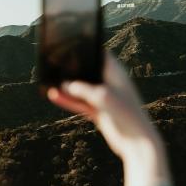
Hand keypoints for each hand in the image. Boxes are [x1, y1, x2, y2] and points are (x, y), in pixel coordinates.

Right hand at [47, 53, 172, 185]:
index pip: (100, 54)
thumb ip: (82, 88)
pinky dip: (67, 100)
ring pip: (80, 88)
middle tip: (54, 61)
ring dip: (66, 86)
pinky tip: (53, 96)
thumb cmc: (125, 114)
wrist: (137, 143)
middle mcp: (110, 83)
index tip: (70, 42)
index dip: (87, 48)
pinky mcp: (98, 112)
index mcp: (116, 73)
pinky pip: (78, 103)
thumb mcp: (102, 97)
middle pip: (88, 70)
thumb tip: (64, 85)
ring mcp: (103, 98)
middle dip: (72, 67)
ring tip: (48, 80)